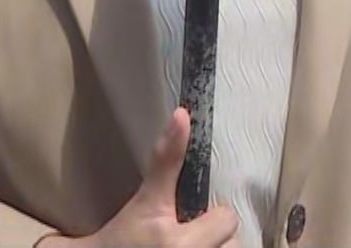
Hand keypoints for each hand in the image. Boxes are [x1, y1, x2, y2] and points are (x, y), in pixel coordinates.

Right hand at [44, 109, 237, 247]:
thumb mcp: (145, 200)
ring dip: (214, 246)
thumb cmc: (118, 237)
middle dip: (214, 233)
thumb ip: (167, 160)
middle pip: (231, 240)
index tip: (191, 214)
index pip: (227, 219)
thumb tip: (181, 115)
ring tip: (190, 242)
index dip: (212, 214)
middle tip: (189, 229)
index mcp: (180, 243)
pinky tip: (190, 247)